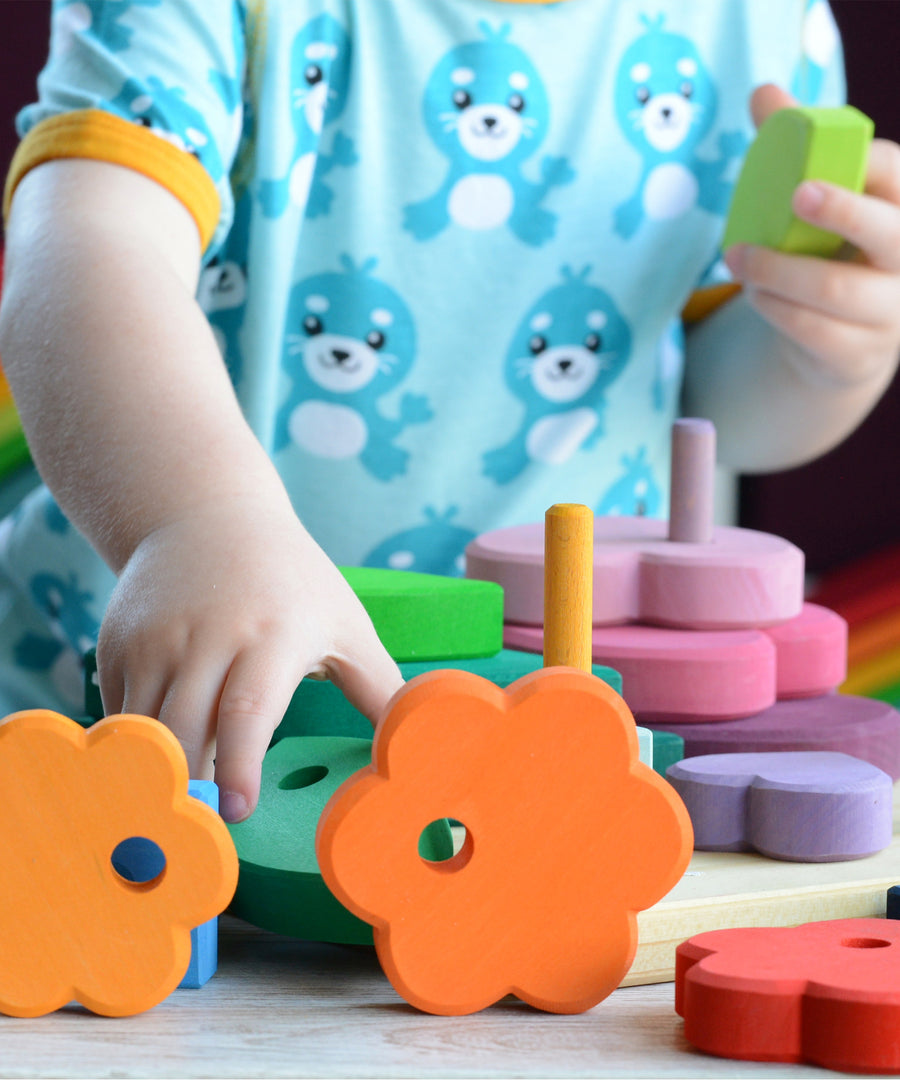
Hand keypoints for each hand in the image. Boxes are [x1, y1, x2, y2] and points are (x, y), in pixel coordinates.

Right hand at [96, 497, 403, 821]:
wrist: (205, 517)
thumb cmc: (292, 581)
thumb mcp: (346, 623)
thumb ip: (380, 686)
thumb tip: (415, 745)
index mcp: (273, 635)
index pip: (247, 710)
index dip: (238, 767)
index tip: (238, 812)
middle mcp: (207, 636)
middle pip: (186, 729)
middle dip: (190, 785)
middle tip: (205, 827)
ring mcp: (154, 640)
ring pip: (144, 728)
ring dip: (160, 772)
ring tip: (183, 800)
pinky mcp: (117, 645)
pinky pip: (120, 713)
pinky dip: (138, 744)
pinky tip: (162, 753)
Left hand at [724, 84, 899, 388]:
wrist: (837, 344)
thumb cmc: (826, 255)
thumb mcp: (815, 205)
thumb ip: (794, 149)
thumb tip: (764, 94)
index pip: (896, 177)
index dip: (865, 166)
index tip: (819, 163)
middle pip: (887, 232)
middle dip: (843, 211)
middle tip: (797, 194)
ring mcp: (889, 313)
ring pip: (836, 288)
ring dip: (778, 271)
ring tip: (737, 257)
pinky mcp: (857, 356)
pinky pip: (813, 330)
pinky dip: (775, 308)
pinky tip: (755, 293)